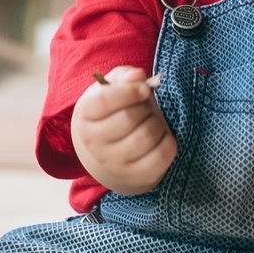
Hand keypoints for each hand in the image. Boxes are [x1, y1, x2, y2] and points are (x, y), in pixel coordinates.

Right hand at [70, 66, 177, 195]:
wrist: (110, 149)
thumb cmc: (114, 110)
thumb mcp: (114, 87)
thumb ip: (124, 76)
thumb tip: (137, 75)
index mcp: (86, 116)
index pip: (104, 101)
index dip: (129, 91)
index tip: (143, 89)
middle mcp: (94, 143)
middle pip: (128, 118)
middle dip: (145, 107)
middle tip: (145, 107)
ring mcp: (114, 163)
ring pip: (146, 136)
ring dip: (157, 123)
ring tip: (151, 121)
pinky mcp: (136, 176)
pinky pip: (161, 155)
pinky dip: (168, 141)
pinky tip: (160, 137)